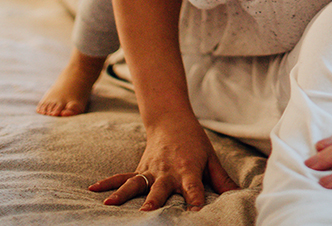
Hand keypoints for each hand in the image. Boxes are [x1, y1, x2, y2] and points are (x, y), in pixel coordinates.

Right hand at [89, 118, 238, 211]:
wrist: (173, 120)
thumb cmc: (195, 142)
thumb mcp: (211, 158)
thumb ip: (221, 179)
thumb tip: (237, 194)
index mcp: (188, 170)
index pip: (194, 189)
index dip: (195, 201)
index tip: (195, 213)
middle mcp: (167, 172)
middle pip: (161, 189)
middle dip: (154, 202)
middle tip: (147, 213)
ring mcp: (151, 170)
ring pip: (136, 184)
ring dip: (124, 194)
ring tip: (110, 204)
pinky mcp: (140, 169)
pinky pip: (122, 176)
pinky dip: (108, 182)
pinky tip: (92, 189)